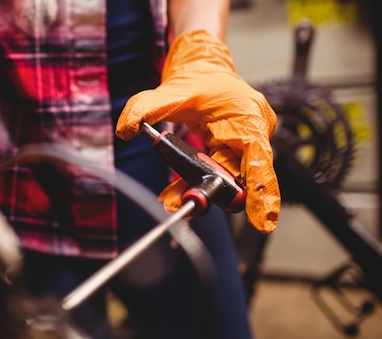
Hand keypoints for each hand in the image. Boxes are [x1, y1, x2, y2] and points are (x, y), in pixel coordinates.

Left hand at [116, 30, 279, 233]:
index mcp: (247, 116)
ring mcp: (246, 143)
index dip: (261, 191)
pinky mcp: (235, 151)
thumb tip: (125, 129)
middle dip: (213, 192)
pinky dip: (198, 183)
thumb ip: (145, 108)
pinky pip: (219, 173)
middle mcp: (254, 131)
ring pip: (227, 177)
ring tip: (170, 201)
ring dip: (200, 190)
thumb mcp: (167, 92)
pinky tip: (175, 194)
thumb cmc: (195, 79)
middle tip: (184, 206)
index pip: (259, 158)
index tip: (262, 221)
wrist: (203, 68)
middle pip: (240, 174)